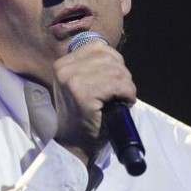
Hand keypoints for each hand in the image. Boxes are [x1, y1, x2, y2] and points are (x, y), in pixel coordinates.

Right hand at [52, 39, 136, 164]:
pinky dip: (127, 94)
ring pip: (117, 71)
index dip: (114, 63)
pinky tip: (123, 103)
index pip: (99, 47)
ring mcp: (72, 80)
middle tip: (119, 94)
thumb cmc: (84, 115)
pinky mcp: (83, 94)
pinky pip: (118, 85)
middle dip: (122, 76)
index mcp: (63, 63)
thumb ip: (92, 66)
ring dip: (126, 87)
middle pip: (110, 58)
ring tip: (121, 99)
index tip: (114, 81)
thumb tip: (115, 56)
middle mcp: (65, 68)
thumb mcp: (82, 84)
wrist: (75, 143)